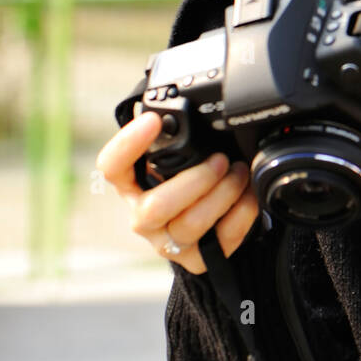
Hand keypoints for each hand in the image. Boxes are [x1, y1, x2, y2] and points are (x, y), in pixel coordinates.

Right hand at [95, 111, 260, 274]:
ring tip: (239, 172)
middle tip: (221, 159)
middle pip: (156, 207)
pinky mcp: (196, 259)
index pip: (111, 166)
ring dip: (223, 194)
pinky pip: (220, 242)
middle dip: (196, 179)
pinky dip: (241, 214)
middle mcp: (143, 216)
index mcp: (131, 184)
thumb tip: (186, 102)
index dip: (127, 144)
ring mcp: (168, 241)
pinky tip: (249, 194)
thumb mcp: (176, 158)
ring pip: (190, 225)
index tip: (153, 121)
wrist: (206, 228)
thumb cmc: (188, 181)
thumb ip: (174, 136)